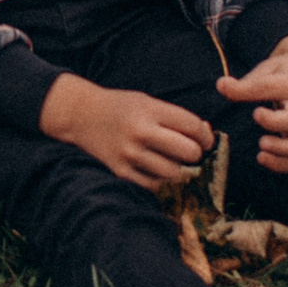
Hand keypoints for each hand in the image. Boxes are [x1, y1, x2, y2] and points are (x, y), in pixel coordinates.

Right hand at [39, 75, 212, 187]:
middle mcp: (140, 132)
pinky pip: (154, 185)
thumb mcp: (147, 101)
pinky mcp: (121, 171)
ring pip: (173, 172)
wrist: (81, 115)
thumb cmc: (120, 107)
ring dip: (176, 168)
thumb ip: (175, 117)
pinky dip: (159, 179)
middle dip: (195, 153)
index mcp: (149, 110)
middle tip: (187, 151)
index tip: (204, 139)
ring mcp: (129, 154)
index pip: (193, 126)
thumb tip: (206, 134)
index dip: (205, 136)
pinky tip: (152, 167)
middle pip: (189, 152)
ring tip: (167, 158)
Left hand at [218, 36, 287, 174]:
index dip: (247, 90)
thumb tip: (221, 86)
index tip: (226, 87)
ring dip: (283, 151)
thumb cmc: (284, 73)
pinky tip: (264, 159)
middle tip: (256, 118)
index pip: (269, 87)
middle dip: (276, 123)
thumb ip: (247, 82)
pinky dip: (284, 164)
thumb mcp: (267, 70)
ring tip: (261, 154)